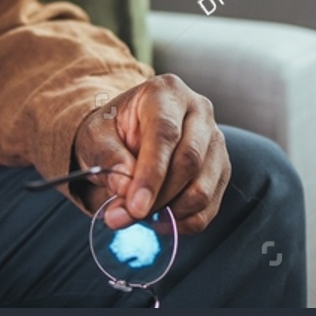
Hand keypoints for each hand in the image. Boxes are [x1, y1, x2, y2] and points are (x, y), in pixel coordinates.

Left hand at [71, 75, 229, 235]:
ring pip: (203, 188)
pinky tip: (157, 220)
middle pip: (189, 160)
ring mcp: (215, 141)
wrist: (128, 134)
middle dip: (157, 198)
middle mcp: (199, 111)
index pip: (165, 133)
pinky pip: (208, 207)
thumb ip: (107, 158)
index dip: (151, 174)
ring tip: (137, 217)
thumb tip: (125, 189)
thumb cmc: (111, 131)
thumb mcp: (95, 136)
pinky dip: (182, 223)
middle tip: (125, 217)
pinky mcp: (220, 169)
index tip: (134, 207)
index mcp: (166, 92)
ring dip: (169, 213)